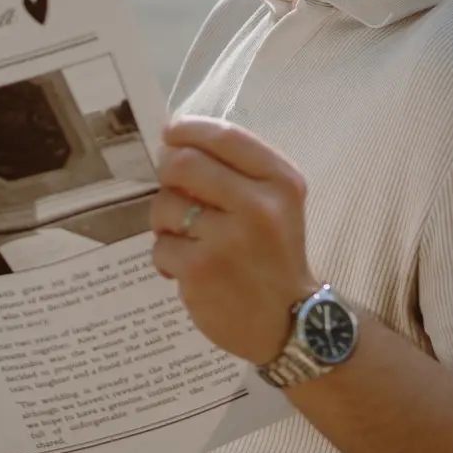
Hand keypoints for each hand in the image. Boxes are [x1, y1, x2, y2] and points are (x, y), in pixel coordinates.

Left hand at [150, 117, 319, 363]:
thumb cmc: (276, 256)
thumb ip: (239, 173)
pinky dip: (168, 257)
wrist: (291, 322)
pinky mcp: (200, 270)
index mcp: (281, 182)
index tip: (172, 134)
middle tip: (173, 186)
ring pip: (164, 205)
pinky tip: (189, 269)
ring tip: (189, 239)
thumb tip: (176, 144)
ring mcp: (227, 239)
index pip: (224, 136)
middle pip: (183, 163)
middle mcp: (258, 206)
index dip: (188, 129)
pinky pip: (161, 246)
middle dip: (168, 172)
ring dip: (166, 220)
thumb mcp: (278, 205)